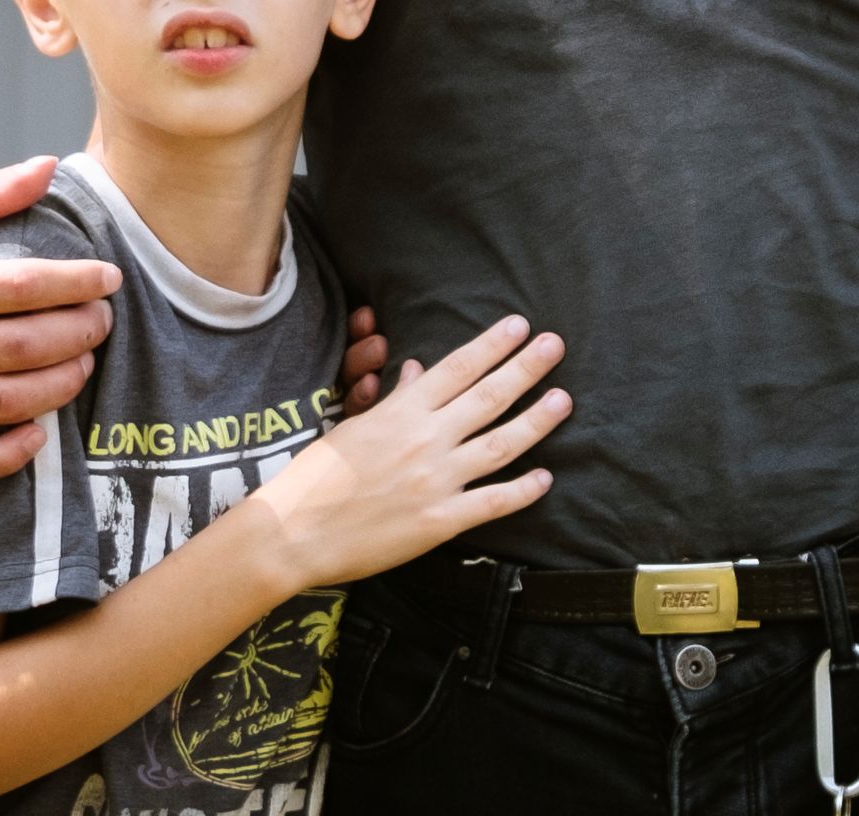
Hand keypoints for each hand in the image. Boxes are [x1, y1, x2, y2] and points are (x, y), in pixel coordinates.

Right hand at [0, 158, 122, 482]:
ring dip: (62, 384)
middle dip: (80, 332)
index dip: (77, 283)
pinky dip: (10, 454)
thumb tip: (49, 167)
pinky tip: (40, 430)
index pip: (23, 288)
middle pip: (25, 347)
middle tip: (104, 319)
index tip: (110, 277)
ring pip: (10, 402)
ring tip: (85, 360)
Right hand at [256, 314, 569, 589]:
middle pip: (489, 396)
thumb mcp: (354, 425)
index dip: (492, 344)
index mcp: (402, 411)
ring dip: (536, 420)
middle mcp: (425, 439)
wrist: (294, 533)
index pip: (458, 367)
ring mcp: (436, 480)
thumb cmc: (317, 476)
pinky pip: (492, 502)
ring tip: (564, 399)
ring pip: (500, 444)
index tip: (519, 325)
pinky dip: (523, 490)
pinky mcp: (439, 521)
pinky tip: (545, 478)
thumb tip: (419, 369)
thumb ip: (393, 399)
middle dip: (527, 367)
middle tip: (555, 345)